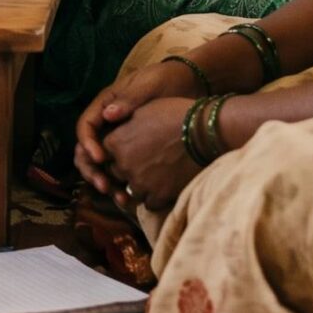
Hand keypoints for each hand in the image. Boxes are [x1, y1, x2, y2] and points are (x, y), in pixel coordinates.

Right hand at [73, 60, 202, 198]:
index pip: (86, 127)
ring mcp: (120, 139)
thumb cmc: (167, 81)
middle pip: (87, 151)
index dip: (88, 144)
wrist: (191, 85)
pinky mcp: (133, 151)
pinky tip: (133, 198)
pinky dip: (123, 185)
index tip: (100, 158)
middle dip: (93, 171)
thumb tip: (108, 115)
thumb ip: (129, 99)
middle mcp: (108, 124)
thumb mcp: (148, 86)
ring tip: (121, 199)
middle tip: (105, 187)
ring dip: (107, 183)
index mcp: (105, 106)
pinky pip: (120, 171)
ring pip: (102, 165)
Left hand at [99, 95, 205, 212]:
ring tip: (159, 174)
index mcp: (116, 142)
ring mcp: (140, 182)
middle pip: (117, 172)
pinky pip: (149, 203)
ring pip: (132, 190)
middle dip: (129, 168)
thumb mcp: (144, 109)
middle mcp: (123, 164)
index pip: (106, 152)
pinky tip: (166, 186)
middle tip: (149, 160)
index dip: (120, 150)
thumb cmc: (177, 114)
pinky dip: (156, 197)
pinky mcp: (158, 196)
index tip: (134, 147)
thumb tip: (111, 118)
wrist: (206, 133)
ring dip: (142, 185)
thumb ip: (124, 120)